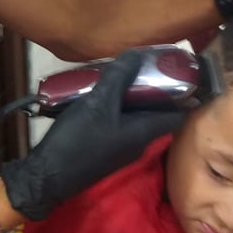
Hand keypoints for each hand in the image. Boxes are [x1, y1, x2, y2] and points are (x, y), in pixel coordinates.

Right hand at [1, 50, 183, 219]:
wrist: (46, 177)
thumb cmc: (78, 140)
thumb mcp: (99, 103)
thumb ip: (119, 78)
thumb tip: (138, 54)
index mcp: (143, 132)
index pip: (177, 115)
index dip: (185, 95)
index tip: (183, 73)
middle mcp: (137, 142)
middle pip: (155, 114)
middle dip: (155, 90)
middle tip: (150, 64)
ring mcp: (119, 147)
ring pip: (135, 117)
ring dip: (133, 97)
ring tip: (123, 72)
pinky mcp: (103, 148)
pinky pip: (118, 122)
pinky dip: (116, 106)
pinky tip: (102, 92)